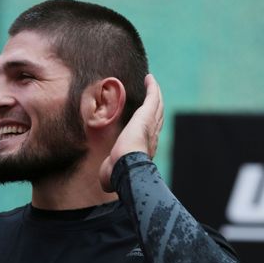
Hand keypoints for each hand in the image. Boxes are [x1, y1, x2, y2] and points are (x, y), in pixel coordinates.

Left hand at [99, 74, 163, 191]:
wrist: (126, 168)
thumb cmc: (119, 176)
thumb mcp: (113, 175)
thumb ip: (110, 175)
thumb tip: (105, 184)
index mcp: (144, 150)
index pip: (149, 135)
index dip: (150, 127)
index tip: (146, 121)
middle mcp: (152, 137)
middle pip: (157, 118)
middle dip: (156, 107)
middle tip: (154, 96)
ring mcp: (151, 125)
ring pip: (158, 106)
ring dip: (156, 94)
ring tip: (152, 84)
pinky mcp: (146, 114)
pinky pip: (153, 96)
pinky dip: (152, 87)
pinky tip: (149, 78)